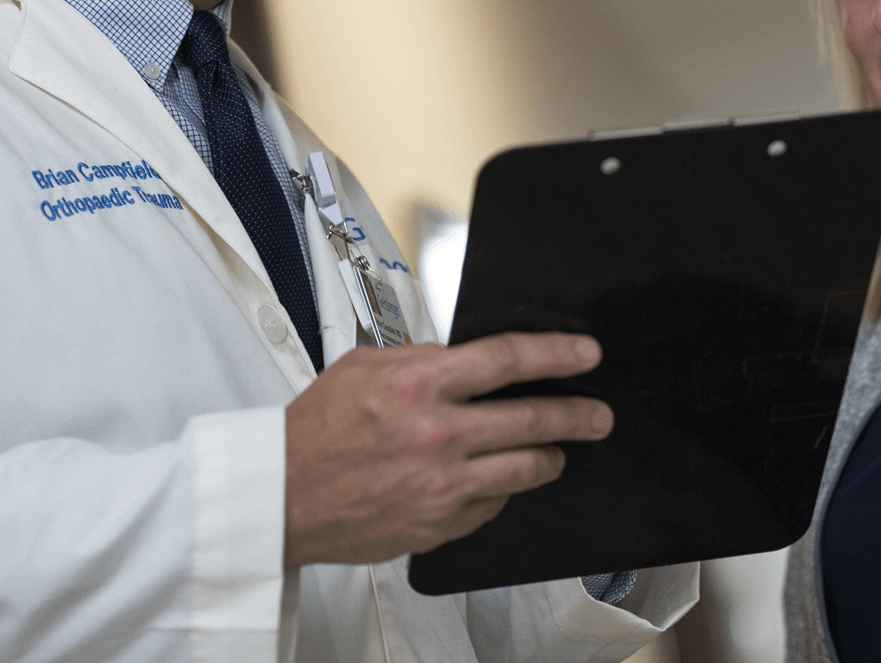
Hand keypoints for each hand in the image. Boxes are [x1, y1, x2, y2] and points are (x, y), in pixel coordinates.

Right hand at [282, 332, 611, 567]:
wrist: (283, 495)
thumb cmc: (316, 430)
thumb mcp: (365, 367)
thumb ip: (421, 358)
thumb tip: (464, 357)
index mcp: (420, 385)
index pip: (509, 360)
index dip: (557, 356)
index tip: (586, 356)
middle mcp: (438, 435)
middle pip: (533, 419)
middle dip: (577, 416)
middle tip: (598, 415)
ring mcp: (443, 485)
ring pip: (525, 469)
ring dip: (548, 458)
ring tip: (555, 452)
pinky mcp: (440, 524)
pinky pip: (492, 506)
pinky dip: (500, 492)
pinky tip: (496, 481)